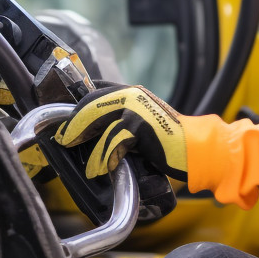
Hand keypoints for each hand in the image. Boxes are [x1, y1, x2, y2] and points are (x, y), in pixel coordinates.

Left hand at [54, 84, 186, 180]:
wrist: (195, 149)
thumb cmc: (168, 142)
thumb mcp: (142, 125)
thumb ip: (121, 122)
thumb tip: (91, 132)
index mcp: (133, 92)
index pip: (95, 88)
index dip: (76, 101)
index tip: (63, 116)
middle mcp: (132, 95)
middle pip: (90, 103)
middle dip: (73, 122)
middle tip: (64, 139)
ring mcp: (135, 108)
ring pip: (96, 122)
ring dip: (86, 143)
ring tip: (82, 159)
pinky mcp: (138, 126)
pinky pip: (111, 142)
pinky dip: (105, 158)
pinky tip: (103, 169)